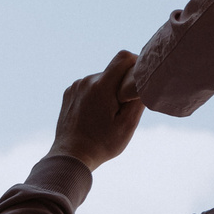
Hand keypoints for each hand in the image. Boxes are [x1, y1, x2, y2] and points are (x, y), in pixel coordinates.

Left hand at [51, 50, 145, 170]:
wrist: (71, 156)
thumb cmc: (102, 144)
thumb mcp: (128, 125)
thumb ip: (138, 100)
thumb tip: (145, 81)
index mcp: (102, 86)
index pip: (123, 57)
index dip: (136, 63)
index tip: (139, 79)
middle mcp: (86, 81)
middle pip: (113, 70)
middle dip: (122, 83)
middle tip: (123, 106)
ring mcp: (75, 86)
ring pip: (101, 78)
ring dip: (108, 90)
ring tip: (107, 114)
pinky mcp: (69, 92)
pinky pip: (89, 86)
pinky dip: (96, 94)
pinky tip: (94, 114)